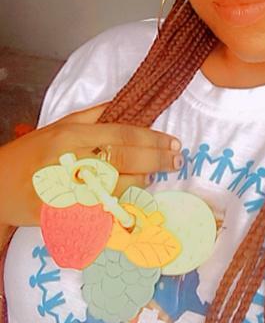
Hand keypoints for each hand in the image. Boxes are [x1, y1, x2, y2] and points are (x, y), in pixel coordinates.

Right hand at [0, 102, 181, 227]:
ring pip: (117, 188)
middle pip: (124, 159)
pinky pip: (100, 214)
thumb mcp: (58, 126)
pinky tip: (131, 201)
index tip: (173, 142)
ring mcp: (67, 192)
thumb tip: (126, 104)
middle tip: (176, 159)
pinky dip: (119, 207)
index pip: (121, 135)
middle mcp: (70, 162)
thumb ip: (92, 116)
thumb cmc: (30, 154)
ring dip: (140, 182)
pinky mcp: (64, 218)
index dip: (152, 139)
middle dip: (156, 159)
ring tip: (152, 175)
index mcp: (70, 136)